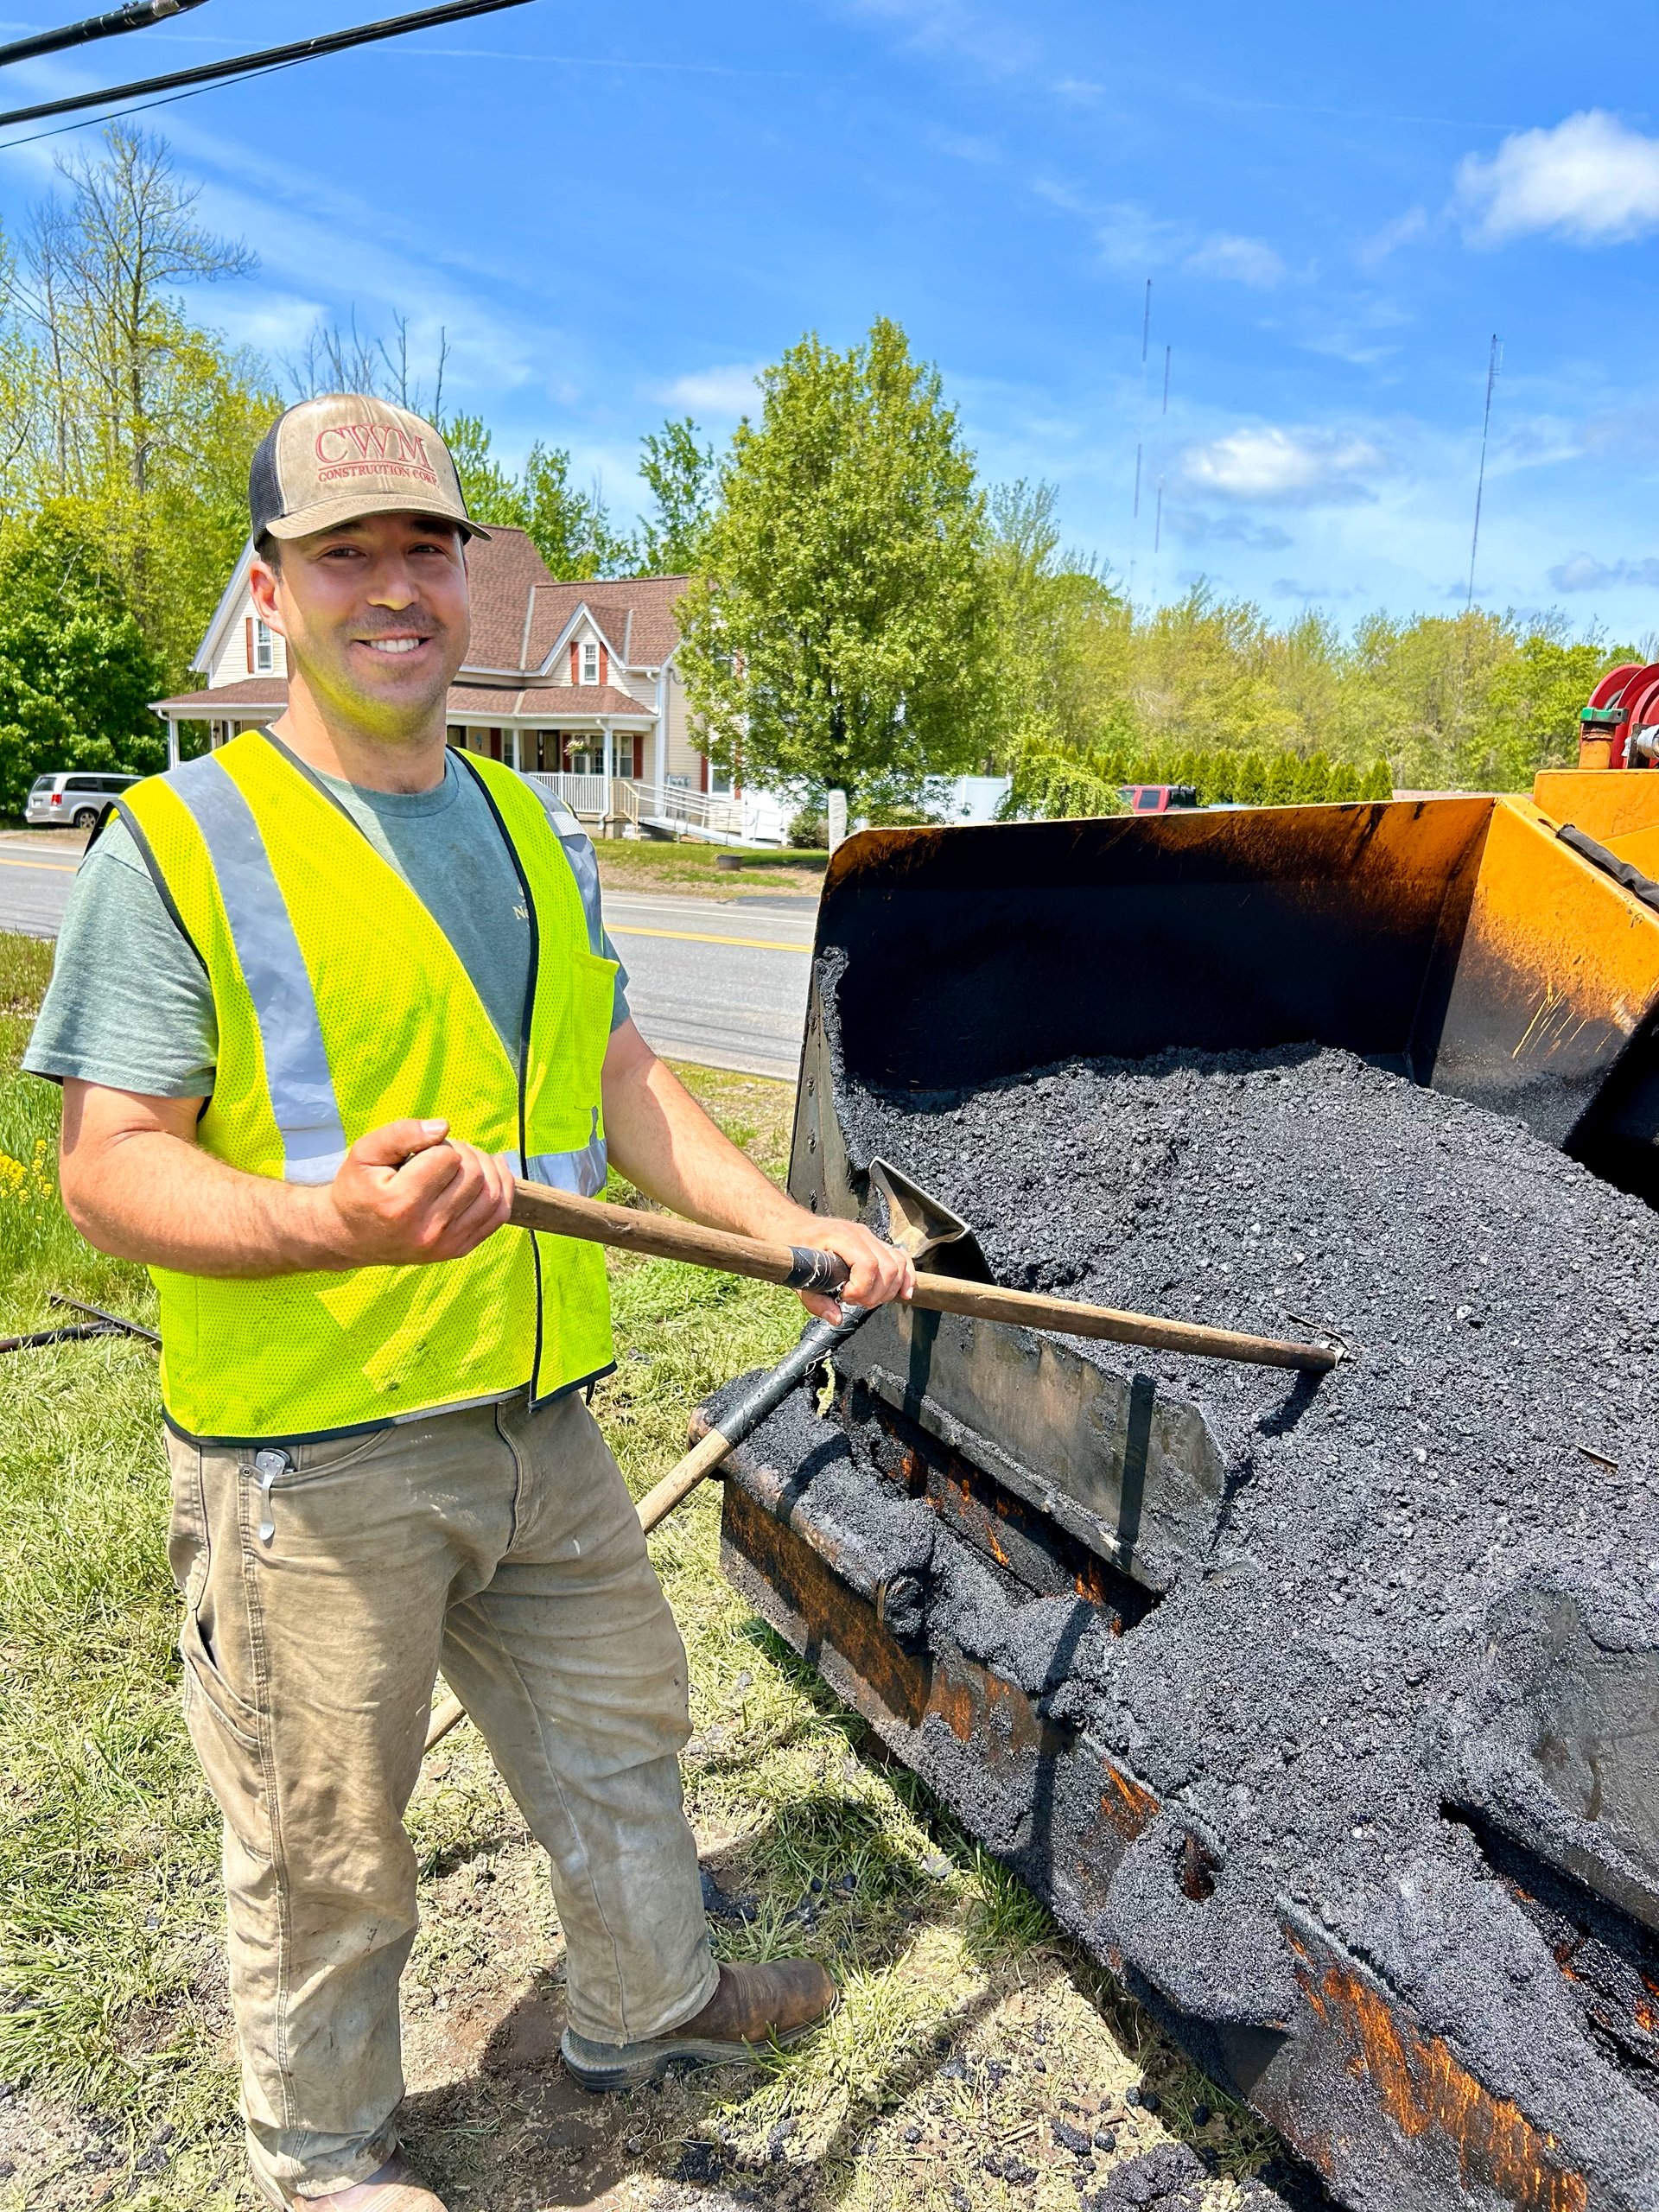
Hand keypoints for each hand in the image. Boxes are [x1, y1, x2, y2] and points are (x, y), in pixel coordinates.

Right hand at [316, 1118, 514, 1266]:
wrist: (351, 1236)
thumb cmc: (358, 1189)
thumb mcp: (365, 1152)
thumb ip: (402, 1133)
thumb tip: (444, 1126)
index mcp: (401, 1202)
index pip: (447, 1158)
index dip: (439, 1145)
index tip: (422, 1152)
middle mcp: (427, 1228)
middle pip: (473, 1175)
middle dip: (464, 1153)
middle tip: (443, 1153)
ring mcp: (446, 1243)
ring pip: (492, 1194)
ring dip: (485, 1167)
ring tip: (463, 1161)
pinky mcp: (458, 1249)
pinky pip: (497, 1215)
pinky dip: (502, 1188)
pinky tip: (493, 1170)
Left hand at [790, 1214, 914, 1322]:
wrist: (795, 1227)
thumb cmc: (796, 1248)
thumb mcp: (799, 1277)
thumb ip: (816, 1302)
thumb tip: (837, 1318)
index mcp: (842, 1237)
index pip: (868, 1265)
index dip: (861, 1288)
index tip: (845, 1297)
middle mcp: (860, 1235)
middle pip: (888, 1268)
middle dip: (875, 1294)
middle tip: (855, 1301)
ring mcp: (870, 1238)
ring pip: (898, 1264)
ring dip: (889, 1289)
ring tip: (868, 1298)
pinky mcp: (876, 1243)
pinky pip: (901, 1258)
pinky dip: (906, 1277)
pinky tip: (904, 1293)